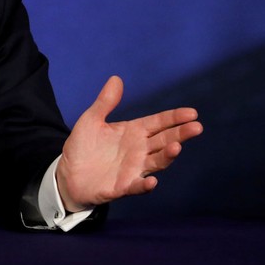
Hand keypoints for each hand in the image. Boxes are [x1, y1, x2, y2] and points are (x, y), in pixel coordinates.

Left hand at [56, 75, 202, 211]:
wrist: (67, 174)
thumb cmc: (83, 146)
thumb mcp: (91, 120)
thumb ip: (105, 102)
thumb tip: (116, 78)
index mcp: (134, 132)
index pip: (159, 123)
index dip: (174, 118)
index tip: (191, 113)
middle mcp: (139, 150)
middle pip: (164, 140)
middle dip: (180, 134)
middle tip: (196, 127)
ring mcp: (133, 169)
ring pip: (157, 162)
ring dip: (167, 156)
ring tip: (176, 147)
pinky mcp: (123, 187)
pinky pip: (137, 186)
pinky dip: (145, 185)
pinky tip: (152, 181)